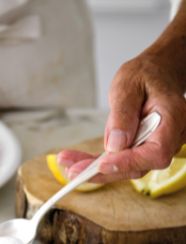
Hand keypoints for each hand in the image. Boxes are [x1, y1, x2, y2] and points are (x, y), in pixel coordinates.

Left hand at [57, 0, 185, 183]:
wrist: (157, 72)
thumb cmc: (146, 74)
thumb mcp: (129, 85)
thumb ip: (122, 114)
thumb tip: (115, 145)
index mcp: (173, 117)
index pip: (156, 151)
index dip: (129, 161)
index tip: (102, 164)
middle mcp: (171, 137)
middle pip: (140, 165)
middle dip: (104, 170)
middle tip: (73, 170)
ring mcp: (160, 145)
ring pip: (129, 167)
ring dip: (98, 169)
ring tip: (69, 164)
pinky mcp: (145, 149)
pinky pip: (124, 160)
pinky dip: (101, 163)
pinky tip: (79, 162)